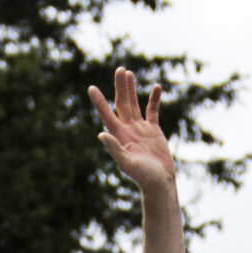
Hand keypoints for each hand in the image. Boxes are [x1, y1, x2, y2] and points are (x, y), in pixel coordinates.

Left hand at [88, 67, 173, 195]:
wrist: (160, 183)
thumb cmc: (143, 177)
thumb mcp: (127, 163)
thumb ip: (114, 148)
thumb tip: (101, 133)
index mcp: (119, 136)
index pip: (107, 114)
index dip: (99, 101)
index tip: (91, 88)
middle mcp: (128, 129)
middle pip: (122, 103)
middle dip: (121, 87)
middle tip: (119, 69)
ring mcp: (140, 128)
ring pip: (135, 103)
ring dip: (131, 89)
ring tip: (128, 72)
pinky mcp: (153, 130)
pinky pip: (153, 111)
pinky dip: (154, 99)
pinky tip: (156, 87)